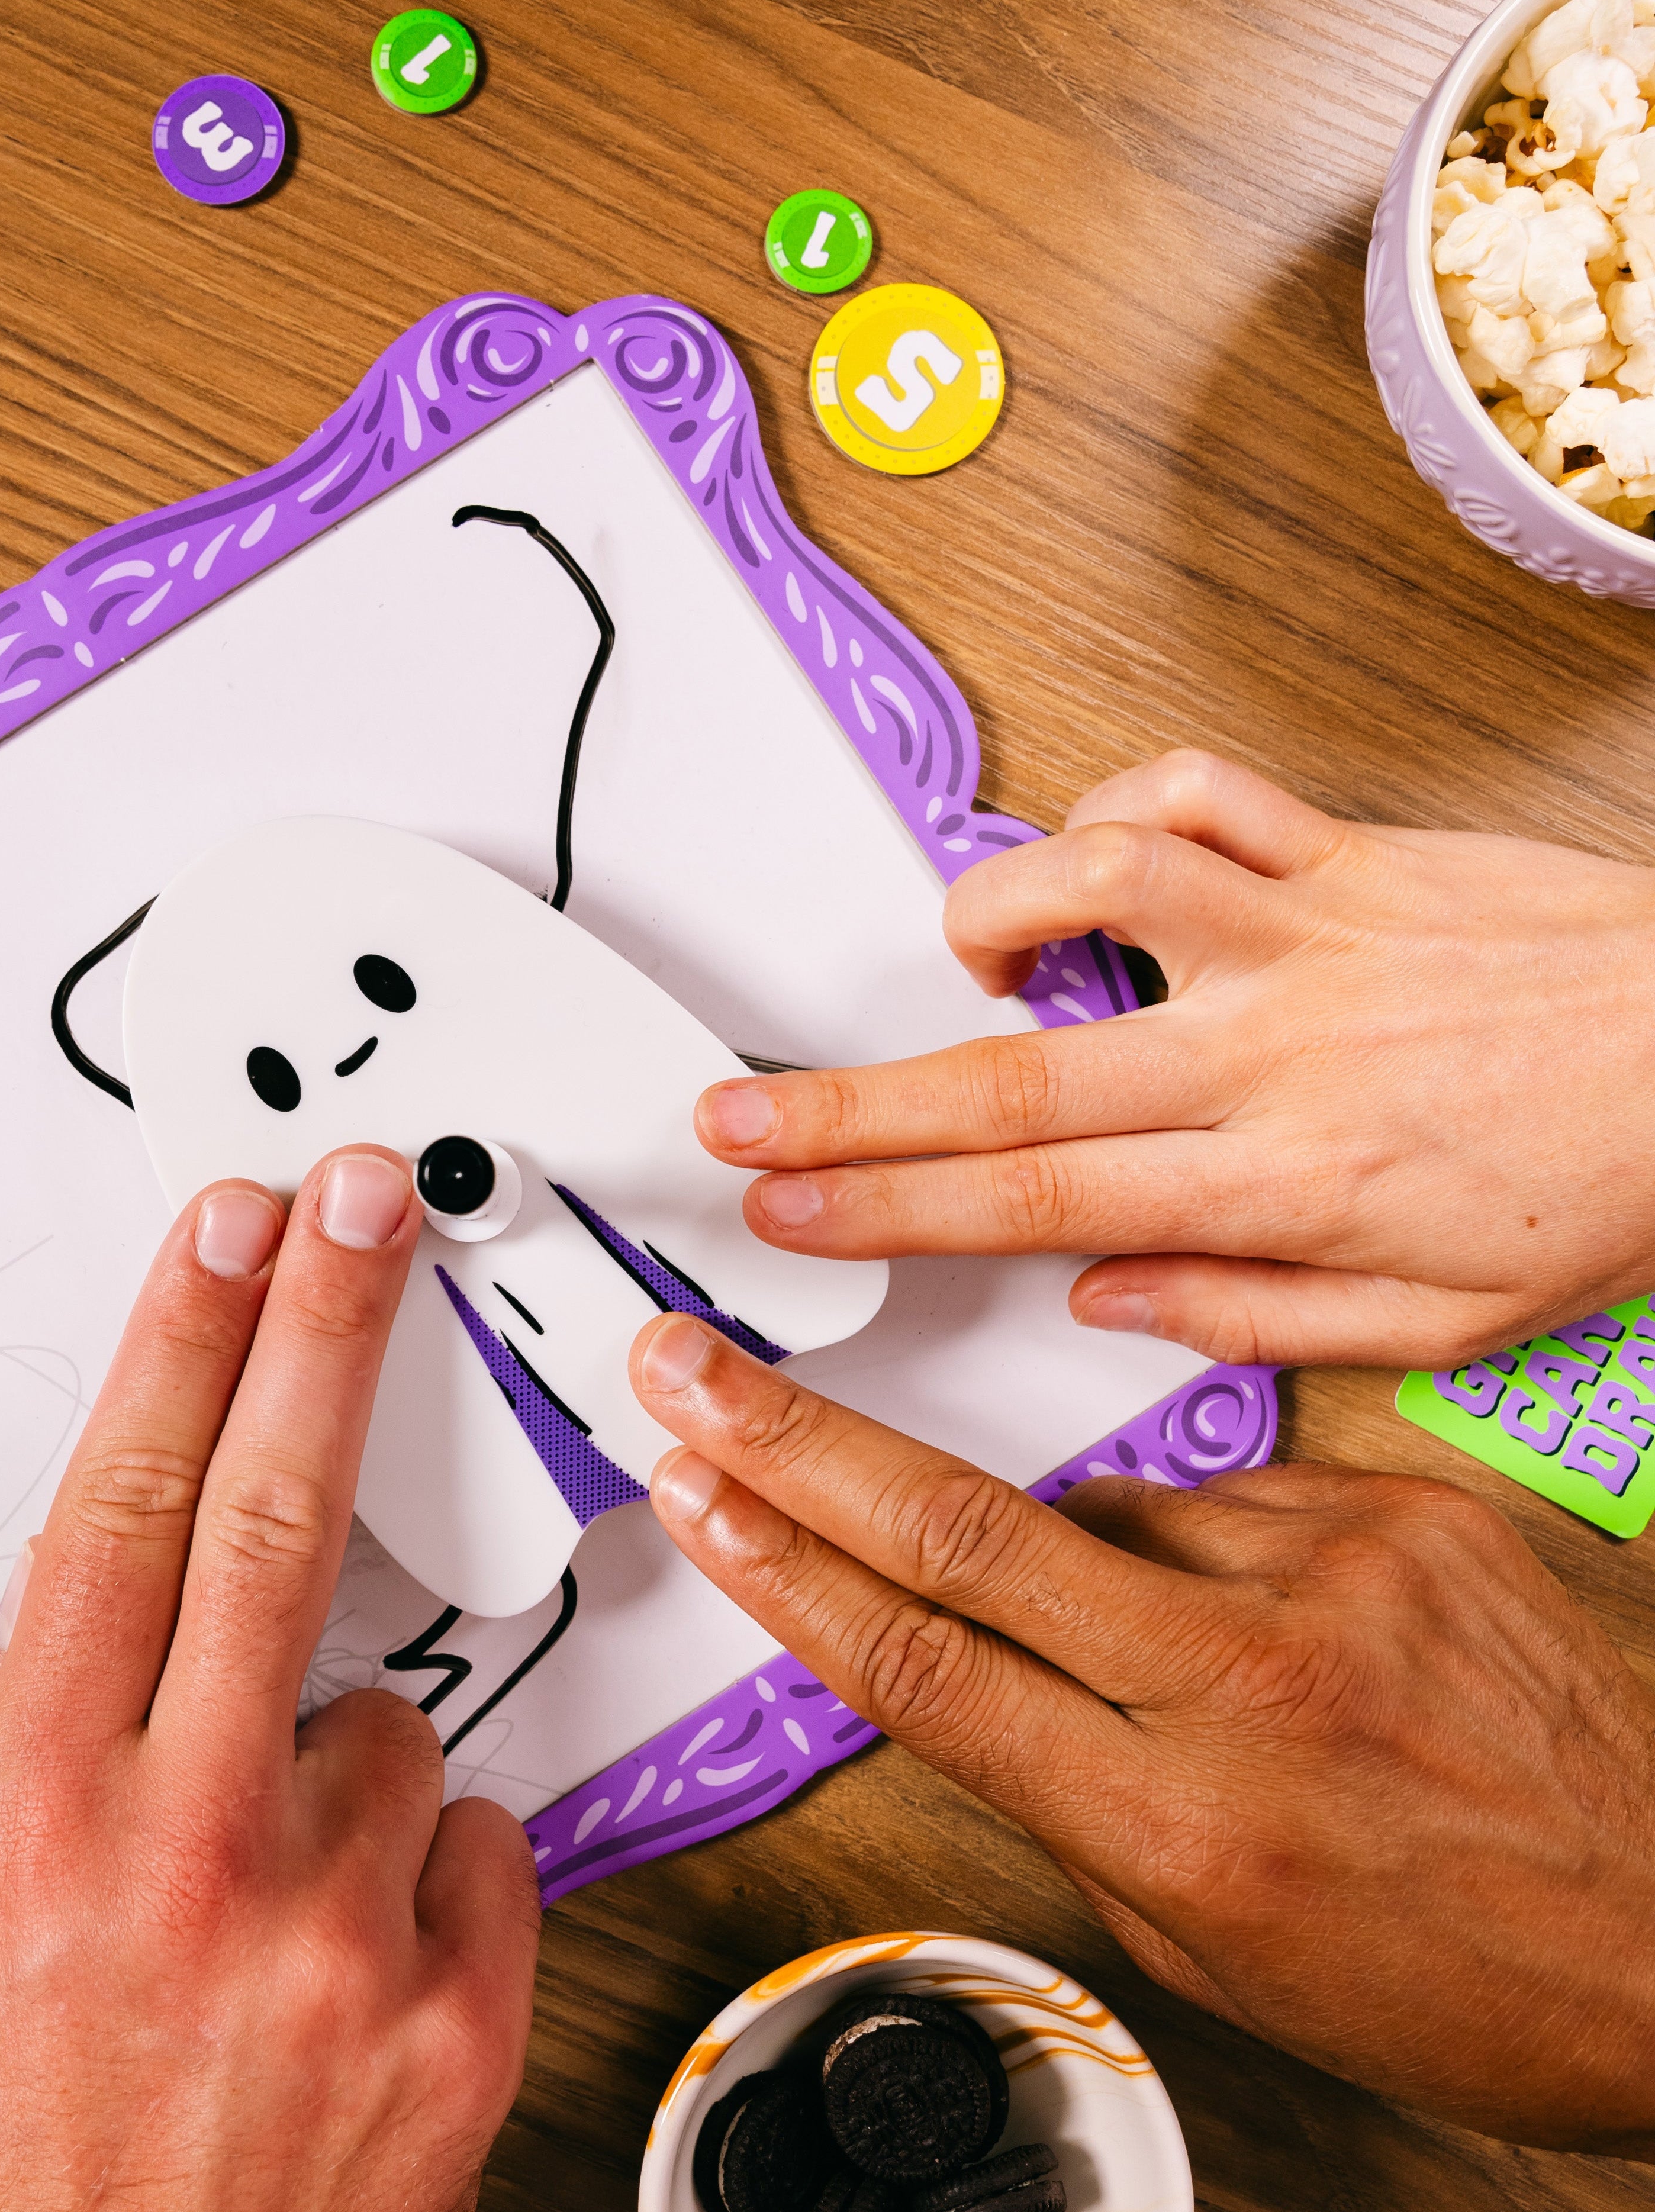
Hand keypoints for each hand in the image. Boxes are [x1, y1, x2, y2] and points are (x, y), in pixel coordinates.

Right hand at [0, 1152, 539, 2211]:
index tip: (227, 1228)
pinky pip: (467, 1833)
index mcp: (42, 1814)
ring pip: (382, 1717)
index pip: (121, 1508)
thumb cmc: (6, 2167)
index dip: (184, 1341)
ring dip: (329, 1756)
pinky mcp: (459, 2002)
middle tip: (368, 1205)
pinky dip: (412, 1858)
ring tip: (258, 1891)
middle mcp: (192, 1846)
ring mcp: (341, 1925)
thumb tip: (52, 1614)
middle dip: (322, 1326)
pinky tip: (341, 1954)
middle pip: (274, 1518)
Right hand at [631, 1311, 1654, 2155]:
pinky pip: (1234, 1496)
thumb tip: (969, 1679)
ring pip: (1105, 1510)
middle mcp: (1253, 1681)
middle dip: (797, 1440)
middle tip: (697, 1371)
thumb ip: (1074, 1801)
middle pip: (963, 1530)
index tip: (700, 1496)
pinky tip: (1269, 1621)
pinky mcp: (1405, 1507)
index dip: (784, 1571)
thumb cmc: (1474, 1979)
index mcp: (1186, 1823)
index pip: (923, 1668)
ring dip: (1073, 1555)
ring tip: (1170, 1660)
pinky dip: (1209, 1546)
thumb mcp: (1221, 1956)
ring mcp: (1339, 1571)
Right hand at [694, 749, 1654, 1367]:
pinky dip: (1120, 803)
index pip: (1036, 1200)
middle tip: (736, 1108)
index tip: (786, 1209)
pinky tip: (1092, 853)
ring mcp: (1309, 934)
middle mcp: (1276, 1050)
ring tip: (955, 953)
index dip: (886, 1206)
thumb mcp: (1441, 1327)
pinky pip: (1207, 792)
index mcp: (1288, 1182)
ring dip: (996, 910)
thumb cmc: (1609, 1181)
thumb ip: (1255, 1316)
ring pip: (1101, 884)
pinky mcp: (1351, 851)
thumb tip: (1107, 1297)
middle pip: (1014, 1075)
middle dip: (847, 1101)